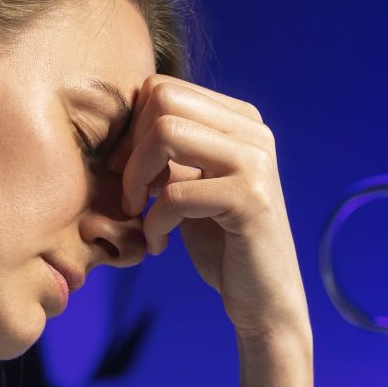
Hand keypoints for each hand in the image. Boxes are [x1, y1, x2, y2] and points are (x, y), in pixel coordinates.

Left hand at [112, 74, 310, 340]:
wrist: (263, 298)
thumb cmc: (221, 242)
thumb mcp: (191, 183)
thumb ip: (171, 149)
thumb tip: (125, 118)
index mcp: (240, 120)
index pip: (163, 88)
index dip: (131, 129)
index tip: (124, 173)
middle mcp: (253, 132)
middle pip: (162, 101)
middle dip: (130, 149)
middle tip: (128, 195)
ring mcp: (255, 162)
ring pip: (167, 133)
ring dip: (136, 180)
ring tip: (138, 215)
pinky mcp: (250, 199)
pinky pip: (176, 191)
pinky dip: (154, 221)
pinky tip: (159, 243)